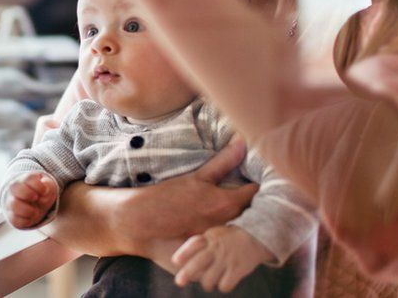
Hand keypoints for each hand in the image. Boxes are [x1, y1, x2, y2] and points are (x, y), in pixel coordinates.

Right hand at [4, 173, 58, 228]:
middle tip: (36, 198)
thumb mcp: (48, 186)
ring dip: (27, 210)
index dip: (38, 185)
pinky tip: (31, 218)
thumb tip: (44, 192)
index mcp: (26, 179)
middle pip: (14, 187)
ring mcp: (12, 202)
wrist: (34, 203)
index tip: (44, 191)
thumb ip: (48, 186)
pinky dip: (25, 221)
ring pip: (13, 204)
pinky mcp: (12, 216)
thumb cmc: (41, 192)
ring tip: (35, 211)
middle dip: (27, 193)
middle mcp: (15, 189)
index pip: (28, 178)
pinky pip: (14, 219)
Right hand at [111, 141, 258, 254]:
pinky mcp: (209, 257)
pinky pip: (225, 252)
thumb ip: (223, 161)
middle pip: (252, 216)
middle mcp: (228, 225)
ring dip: (240, 226)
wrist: (140, 224)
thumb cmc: (167, 198)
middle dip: (252, 207)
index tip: (254, 182)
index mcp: (228, 203)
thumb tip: (242, 140)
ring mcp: (219, 244)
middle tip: (243, 198)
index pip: (256, 194)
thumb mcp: (196, 177)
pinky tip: (220, 236)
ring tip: (228, 219)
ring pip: (240, 234)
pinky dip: (226, 244)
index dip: (257, 186)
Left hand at [172, 226, 274, 292]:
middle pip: (198, 262)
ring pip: (210, 278)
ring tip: (208, 284)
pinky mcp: (238, 269)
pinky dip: (222, 286)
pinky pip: (225, 284)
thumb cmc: (227, 238)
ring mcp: (227, 259)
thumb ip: (199, 243)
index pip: (194, 244)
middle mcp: (217, 249)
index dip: (184, 253)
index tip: (175, 261)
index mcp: (210, 238)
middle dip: (187, 273)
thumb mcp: (213, 234)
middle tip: (179, 282)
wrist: (255, 238)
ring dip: (206, 284)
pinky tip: (223, 283)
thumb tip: (177, 258)